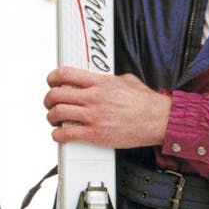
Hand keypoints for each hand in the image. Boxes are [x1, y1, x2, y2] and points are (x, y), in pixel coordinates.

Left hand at [44, 66, 170, 148]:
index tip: (51, 81)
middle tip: (49, 103)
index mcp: (100, 82)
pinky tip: (59, 134)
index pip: (65, 74)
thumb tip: (102, 78)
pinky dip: (58, 135)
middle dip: (48, 99)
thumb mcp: (127, 80)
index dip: (52, 77)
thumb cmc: (146, 103)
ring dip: (51, 116)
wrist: (159, 121)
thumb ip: (110, 78)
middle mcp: (93, 98)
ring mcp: (94, 116)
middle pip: (56, 94)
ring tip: (53, 119)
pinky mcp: (97, 134)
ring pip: (58, 113)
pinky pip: (68, 134)